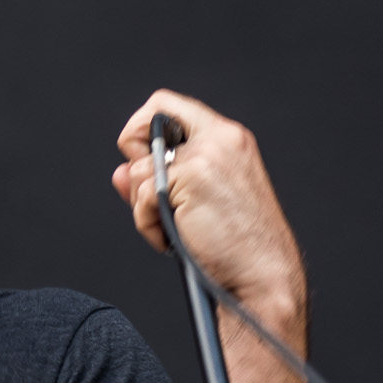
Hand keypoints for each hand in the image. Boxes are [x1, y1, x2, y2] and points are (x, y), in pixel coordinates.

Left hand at [112, 90, 304, 313]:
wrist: (262, 275)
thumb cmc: (237, 247)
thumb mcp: (197, 202)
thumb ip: (159, 179)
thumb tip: (121, 173)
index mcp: (228, 140)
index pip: (172, 107)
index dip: (146, 130)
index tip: (145, 163)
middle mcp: (220, 138)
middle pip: (149, 118)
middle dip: (134, 155)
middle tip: (151, 193)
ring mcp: (206, 155)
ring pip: (140, 169)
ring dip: (145, 207)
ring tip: (172, 229)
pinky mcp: (193, 176)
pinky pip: (143, 196)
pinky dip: (147, 224)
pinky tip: (171, 240)